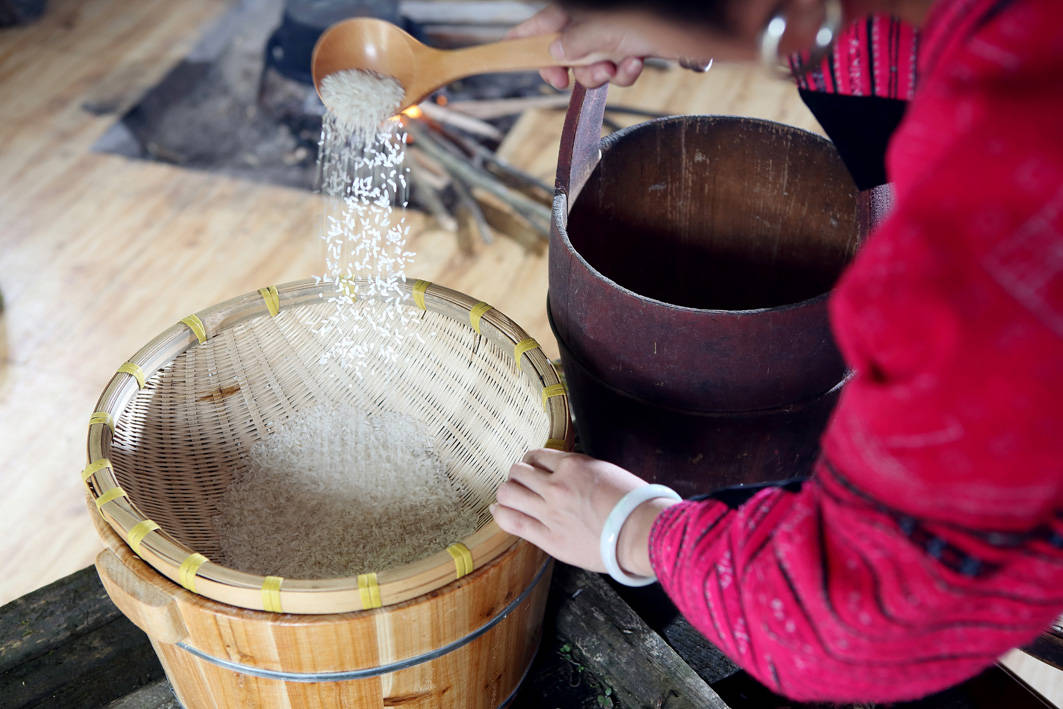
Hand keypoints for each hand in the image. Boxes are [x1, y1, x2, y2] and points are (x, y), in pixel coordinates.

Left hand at [491, 449, 679, 575]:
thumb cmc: (636, 504)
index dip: (532, 461)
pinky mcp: (549, 537)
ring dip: (507, 492)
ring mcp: (550, 511)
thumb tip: (571, 474)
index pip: (538, 456)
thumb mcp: (608, 473)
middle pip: (518, 471)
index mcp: (573, 465)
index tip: (533, 468)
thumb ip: (583, 472)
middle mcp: (557, 485)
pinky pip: (512, 521)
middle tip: (521, 484)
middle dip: (518, 475)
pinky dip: (500, 513)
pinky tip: (498, 510)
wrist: (642, 532)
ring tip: (510, 496)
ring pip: (509, 492)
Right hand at [506, 4, 654, 89]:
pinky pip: (617, 70)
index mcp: (577, 9)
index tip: (505, 52)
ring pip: (591, 67)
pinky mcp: (631, 49)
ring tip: (614, 67)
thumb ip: (574, 41)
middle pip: (562, 52)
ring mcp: (612, 36)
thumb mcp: (604, 28)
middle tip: (565, 80)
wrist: (699, 27)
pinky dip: (624, 73)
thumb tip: (554, 54)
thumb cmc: (653, 16)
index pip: (538, 23)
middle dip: (569, 70)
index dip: (520, 39)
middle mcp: (592, 21)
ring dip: (600, 75)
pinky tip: (635, 63)